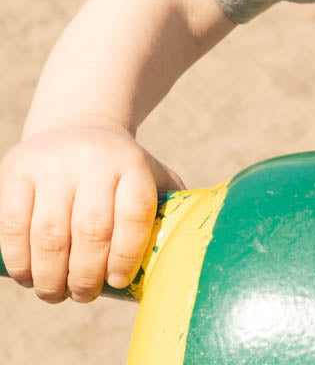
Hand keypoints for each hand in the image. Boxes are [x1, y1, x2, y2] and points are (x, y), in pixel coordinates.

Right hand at [0, 123, 182, 303]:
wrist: (77, 126)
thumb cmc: (119, 170)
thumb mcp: (151, 175)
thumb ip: (172, 207)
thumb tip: (189, 251)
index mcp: (133, 164)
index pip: (135, 213)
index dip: (126, 255)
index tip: (118, 280)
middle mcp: (94, 160)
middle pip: (90, 231)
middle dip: (85, 276)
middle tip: (84, 294)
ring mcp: (53, 164)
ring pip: (49, 234)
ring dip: (50, 277)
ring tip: (56, 293)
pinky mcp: (17, 171)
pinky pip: (13, 227)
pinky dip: (20, 261)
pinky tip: (29, 278)